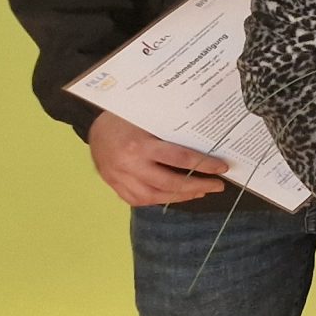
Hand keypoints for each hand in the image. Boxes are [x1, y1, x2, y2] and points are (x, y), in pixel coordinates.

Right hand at [88, 108, 229, 206]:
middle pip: (169, 183)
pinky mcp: (113, 184)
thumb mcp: (149, 117)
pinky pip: (137, 199)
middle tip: (217, 186)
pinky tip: (174, 196)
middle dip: (197, 186)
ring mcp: (118, 177)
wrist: (93, 124)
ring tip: (199, 192)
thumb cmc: (126, 116)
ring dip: (180, 197)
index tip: (222, 168)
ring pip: (153, 196)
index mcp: (140, 145)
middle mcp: (129, 164)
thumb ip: (171, 131)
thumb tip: (206, 141)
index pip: (180, 159)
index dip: (204, 165)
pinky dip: (157, 200)